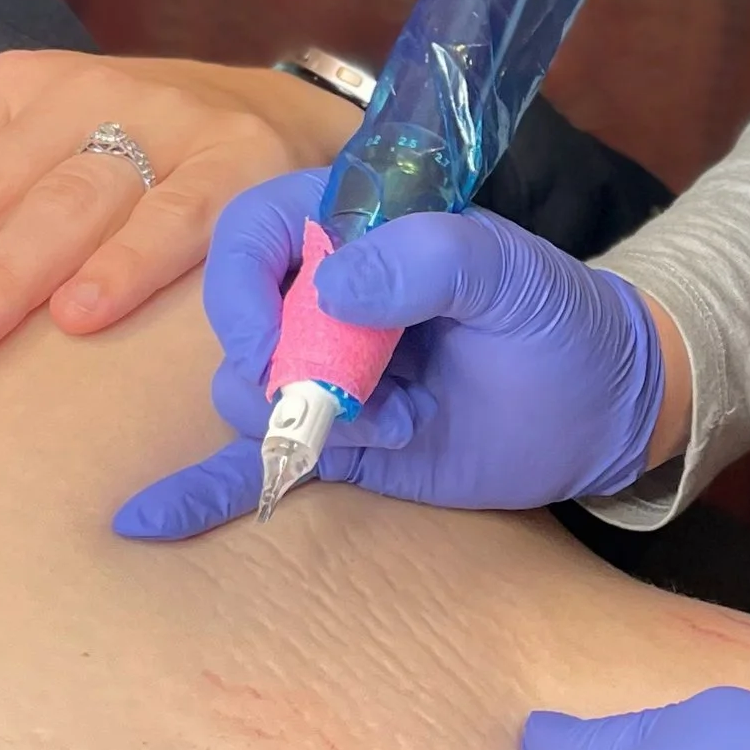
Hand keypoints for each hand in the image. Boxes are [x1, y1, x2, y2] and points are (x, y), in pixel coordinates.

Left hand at [0, 50, 357, 367]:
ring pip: (68, 203)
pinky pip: (181, 219)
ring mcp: (170, 129)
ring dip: (1, 275)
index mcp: (25, 86)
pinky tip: (80, 317)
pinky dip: (131, 264)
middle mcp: (91, 95)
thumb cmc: (139, 141)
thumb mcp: (35, 118)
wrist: (294, 124)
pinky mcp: (242, 170)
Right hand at [114, 179, 669, 538]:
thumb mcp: (516, 276)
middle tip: (349, 393)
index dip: (242, 279)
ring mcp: (326, 373)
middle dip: (277, 363)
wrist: (603, 412)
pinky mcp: (338, 443)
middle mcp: (325, 298)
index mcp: (358, 230)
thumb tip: (335, 287)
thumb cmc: (564, 322)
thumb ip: (435, 257)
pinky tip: (145, 519)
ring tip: (394, 426)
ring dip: (302, 421)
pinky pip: (254, 462)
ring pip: (248, 393)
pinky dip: (200, 492)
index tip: (271, 330)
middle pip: (239, 319)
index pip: (255, 230)